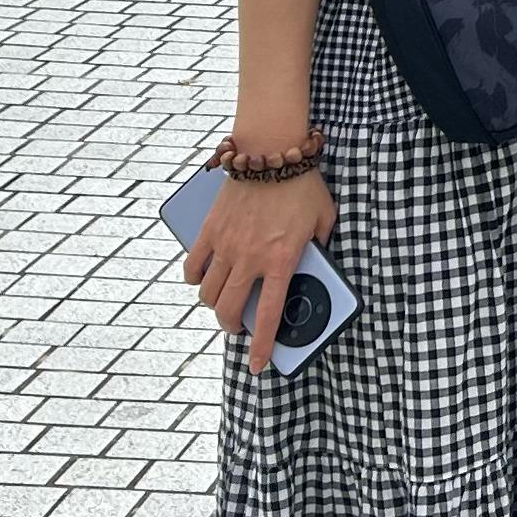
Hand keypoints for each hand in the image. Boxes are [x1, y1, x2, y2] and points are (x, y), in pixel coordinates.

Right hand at [184, 167, 340, 370]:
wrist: (271, 149)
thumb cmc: (302, 184)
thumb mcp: (324, 219)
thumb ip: (320, 246)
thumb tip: (316, 263)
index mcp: (281, 261)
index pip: (268, 317)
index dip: (262, 346)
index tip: (258, 366)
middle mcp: (250, 259)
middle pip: (229, 310)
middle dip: (232, 327)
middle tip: (237, 326)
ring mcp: (226, 245)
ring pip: (208, 293)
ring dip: (213, 305)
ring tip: (221, 303)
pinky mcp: (209, 229)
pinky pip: (192, 265)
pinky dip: (193, 278)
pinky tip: (200, 278)